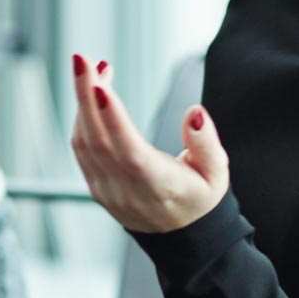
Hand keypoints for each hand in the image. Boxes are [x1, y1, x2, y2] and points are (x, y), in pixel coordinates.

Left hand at [69, 54, 229, 233]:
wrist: (183, 238)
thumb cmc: (201, 198)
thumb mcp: (217, 172)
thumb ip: (206, 142)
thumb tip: (195, 112)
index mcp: (158, 185)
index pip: (129, 150)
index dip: (112, 117)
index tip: (100, 85)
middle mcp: (126, 190)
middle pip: (98, 139)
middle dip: (85, 95)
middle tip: (81, 59)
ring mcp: (107, 190)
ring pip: (85, 143)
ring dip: (82, 103)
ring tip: (91, 69)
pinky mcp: (98, 187)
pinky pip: (83, 150)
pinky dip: (82, 118)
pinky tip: (91, 95)